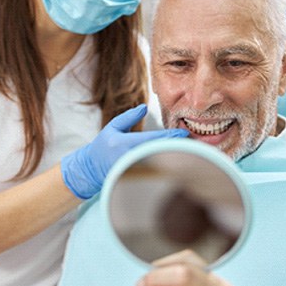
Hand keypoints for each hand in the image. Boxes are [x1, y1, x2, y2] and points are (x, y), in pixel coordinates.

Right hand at [61, 104, 188, 198]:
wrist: (91, 169)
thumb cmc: (102, 146)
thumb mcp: (112, 127)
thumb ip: (129, 117)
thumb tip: (144, 107)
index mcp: (124, 144)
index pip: (152, 140)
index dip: (170, 137)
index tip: (184, 134)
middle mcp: (130, 158)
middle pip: (159, 153)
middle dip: (176, 148)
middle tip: (193, 143)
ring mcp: (133, 171)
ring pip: (159, 164)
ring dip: (174, 158)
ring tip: (189, 152)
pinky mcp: (136, 179)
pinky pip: (154, 172)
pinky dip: (166, 166)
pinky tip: (177, 162)